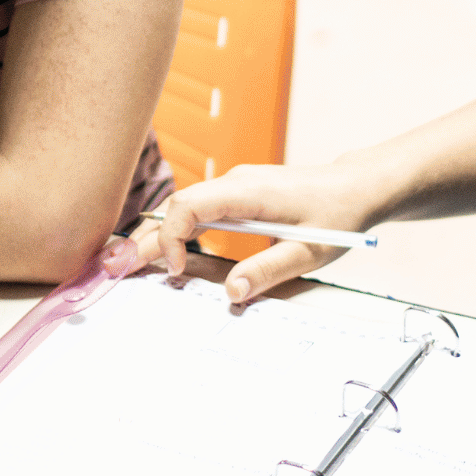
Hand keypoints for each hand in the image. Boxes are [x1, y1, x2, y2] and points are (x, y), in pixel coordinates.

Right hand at [128, 160, 384, 303]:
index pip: (189, 205)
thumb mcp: (309, 251)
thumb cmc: (338, 215)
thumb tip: (231, 293)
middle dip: (147, 238)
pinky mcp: (240, 194)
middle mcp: (236, 182)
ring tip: (128, 263)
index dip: (173, 238)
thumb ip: (269, 271)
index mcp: (249, 192)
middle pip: (177, 206)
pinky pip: (199, 207)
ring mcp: (236, 185)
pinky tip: (165, 251)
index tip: (178, 272)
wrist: (359, 187)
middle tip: (116, 269)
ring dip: (159, 234)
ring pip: (184, 206)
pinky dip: (178, 229)